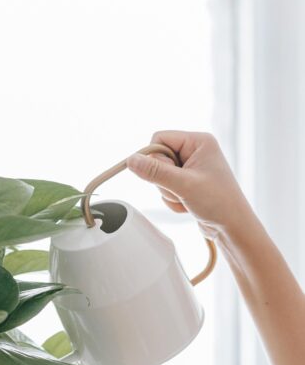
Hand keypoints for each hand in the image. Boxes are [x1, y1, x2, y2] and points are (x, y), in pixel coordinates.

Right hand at [126, 130, 254, 240]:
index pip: (159, 138)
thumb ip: (155, 172)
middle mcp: (195, 150)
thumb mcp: (184, 185)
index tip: (163, 175)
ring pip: (159, 175)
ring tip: (187, 199)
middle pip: (157, 158)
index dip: (154, 157)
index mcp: (198, 141)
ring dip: (168, 192)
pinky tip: (188, 204)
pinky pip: (166, 186)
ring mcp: (191, 167)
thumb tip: (131, 160)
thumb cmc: (219, 203)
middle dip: (164, 180)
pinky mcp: (188, 181)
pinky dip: (173, 199)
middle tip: (181, 190)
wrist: (233, 227)